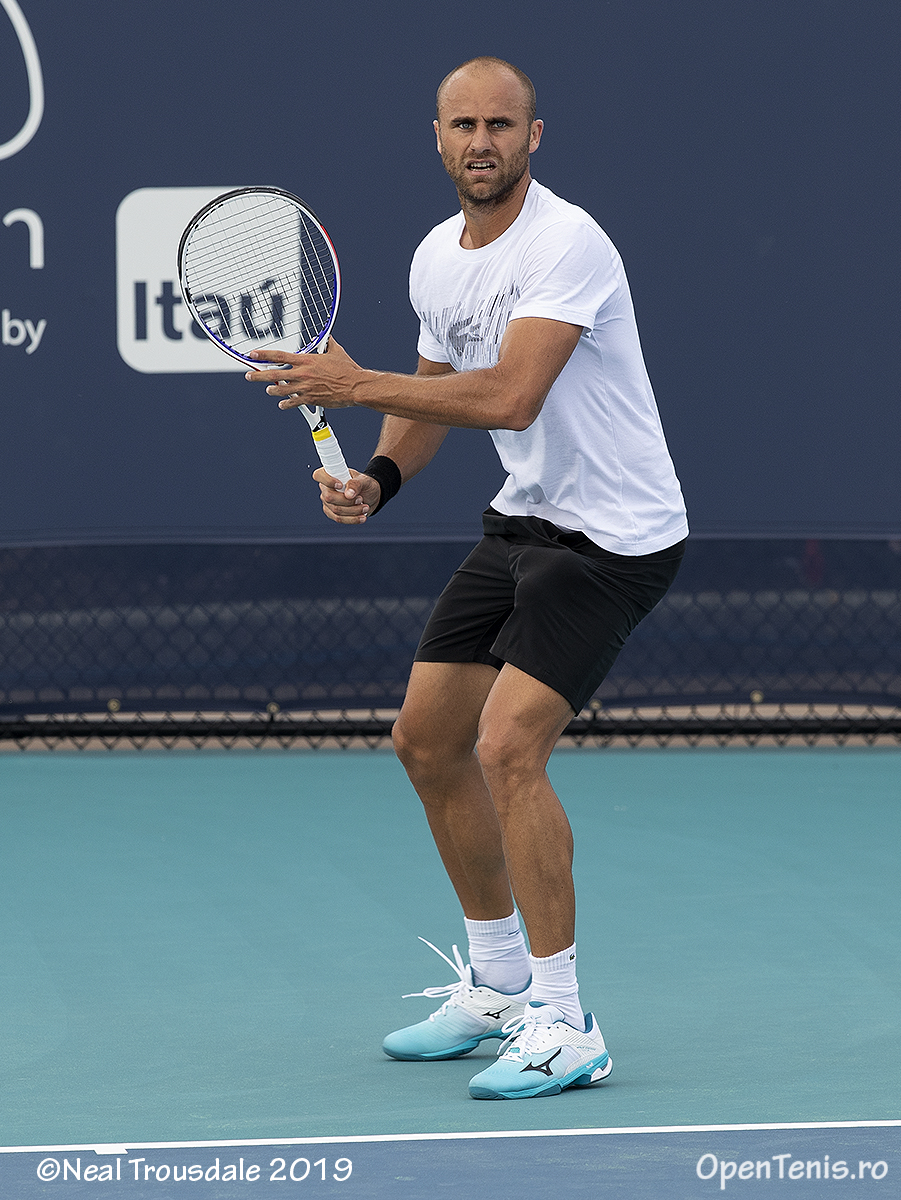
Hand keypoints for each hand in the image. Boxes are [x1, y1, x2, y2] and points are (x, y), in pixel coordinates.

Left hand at [245, 339, 362, 408]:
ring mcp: (305, 388)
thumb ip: (328, 343)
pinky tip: (282, 404)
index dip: (264, 355)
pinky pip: (293, 403)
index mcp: (307, 360)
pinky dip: (286, 404)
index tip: (253, 354)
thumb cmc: (347, 369)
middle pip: (274, 375)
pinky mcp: (310, 399)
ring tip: (268, 389)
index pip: (280, 356)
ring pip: (280, 390)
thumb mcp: (336, 351)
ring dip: (272, 390)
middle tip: (249, 376)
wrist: (355, 386)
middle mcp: (302, 374)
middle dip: (258, 375)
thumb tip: (327, 336)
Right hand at [314, 467, 381, 524]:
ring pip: (336, 510)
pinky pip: (339, 519)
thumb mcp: (364, 481)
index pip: (319, 475)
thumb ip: (356, 484)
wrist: (371, 497)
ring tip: (365, 507)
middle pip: (329, 497)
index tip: (341, 485)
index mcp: (331, 475)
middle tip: (360, 499)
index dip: (328, 481)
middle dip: (347, 501)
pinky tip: (362, 517)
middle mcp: (326, 489)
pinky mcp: (332, 513)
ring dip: (353, 511)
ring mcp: (327, 502)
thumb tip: (348, 494)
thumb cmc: (365, 485)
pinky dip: (352, 519)